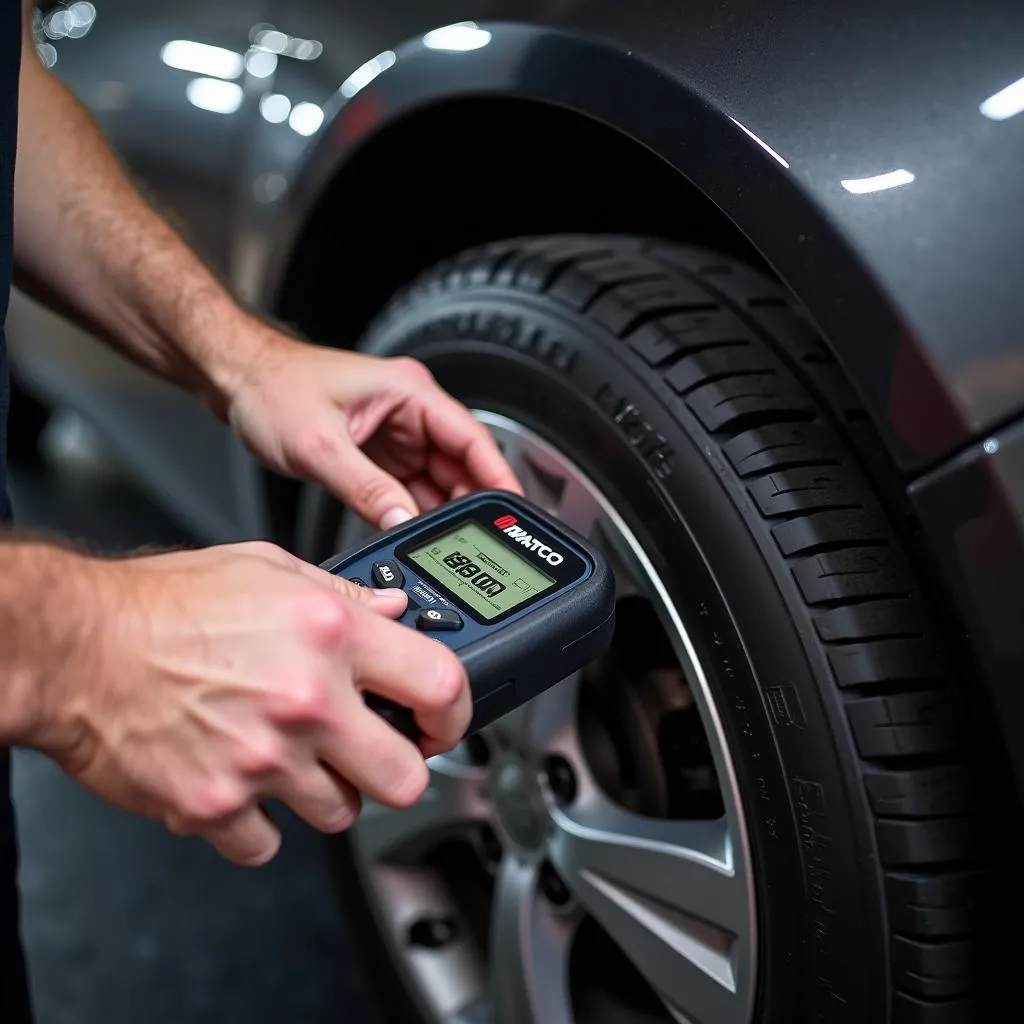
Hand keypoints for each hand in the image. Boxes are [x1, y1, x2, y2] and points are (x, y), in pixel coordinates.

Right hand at [35, 542, 470, 866]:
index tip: (443, 722)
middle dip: (397, 770)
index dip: (457, 713)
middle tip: (377, 754)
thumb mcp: (268, 568)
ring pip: (340, 813)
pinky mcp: (217, 804)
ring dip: (325, 792)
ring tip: (293, 757)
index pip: (441, 685)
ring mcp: (264, 760)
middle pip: (405, 778)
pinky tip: (243, 781)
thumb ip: (343, 595)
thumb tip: (393, 613)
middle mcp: (306, 700)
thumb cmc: (161, 604)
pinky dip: (259, 821)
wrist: (75, 646)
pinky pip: (266, 842)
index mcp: (331, 635)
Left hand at [225, 333, 521, 529]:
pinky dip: (414, 509)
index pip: (472, 438)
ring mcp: (395, 432)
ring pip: (436, 479)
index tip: (514, 511)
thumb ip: (366, 489)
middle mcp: (409, 411)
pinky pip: (409, 485)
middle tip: (474, 540)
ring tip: (443, 542)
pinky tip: (413, 531)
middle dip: (468, 502)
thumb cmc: (272, 388)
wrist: (235, 380)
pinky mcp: (378, 451)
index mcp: (410, 393)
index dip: (498, 476)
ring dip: (440, 509)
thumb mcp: (321, 445)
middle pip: (460, 463)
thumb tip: (404, 523)